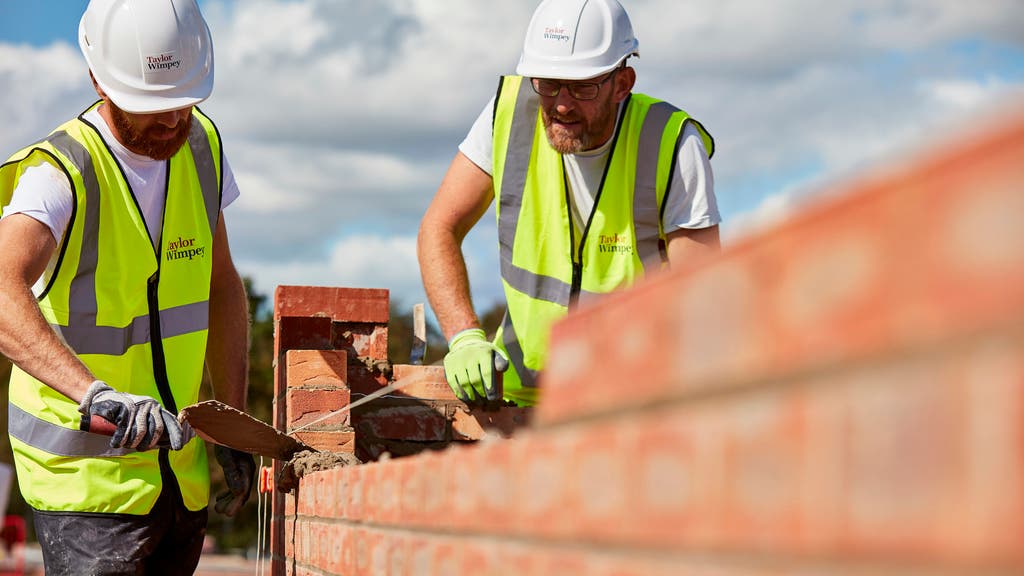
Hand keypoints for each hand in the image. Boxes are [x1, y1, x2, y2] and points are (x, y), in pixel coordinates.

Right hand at [78, 380, 194, 449]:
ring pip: (139, 431)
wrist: (103, 398)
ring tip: (125, 444)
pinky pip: (124, 430)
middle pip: (156, 430)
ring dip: (131, 442)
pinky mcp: (123, 407)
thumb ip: (152, 428)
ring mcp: (137, 405)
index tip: (177, 447)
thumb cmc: (124, 413)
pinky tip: (115, 443)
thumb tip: (165, 444)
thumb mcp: (141, 418)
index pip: (170, 421)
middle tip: (137, 447)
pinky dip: (119, 440)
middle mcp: (150, 405)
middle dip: (147, 443)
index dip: (175, 435)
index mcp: (156, 408)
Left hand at [214, 445, 254, 516]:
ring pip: (238, 489)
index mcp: (246, 469)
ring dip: (229, 500)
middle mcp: (246, 470)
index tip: (228, 515)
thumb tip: (239, 492)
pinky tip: (219, 498)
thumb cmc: (226, 440)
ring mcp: (242, 469)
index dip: (236, 504)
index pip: (244, 491)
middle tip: (219, 512)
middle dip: (231, 504)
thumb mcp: (226, 457)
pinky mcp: (236, 467)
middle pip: (242, 492)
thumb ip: (232, 474)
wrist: (226, 425)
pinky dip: (227, 493)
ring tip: (217, 507)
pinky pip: (234, 484)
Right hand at [443, 328, 508, 403]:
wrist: (465, 342)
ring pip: (463, 382)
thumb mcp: (495, 353)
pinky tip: (466, 398)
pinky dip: (460, 392)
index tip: (493, 397)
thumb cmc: (484, 353)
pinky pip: (453, 382)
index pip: (486, 372)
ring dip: (471, 395)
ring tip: (476, 401)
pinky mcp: (449, 364)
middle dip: (481, 393)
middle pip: (475, 379)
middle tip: (485, 402)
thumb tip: (501, 369)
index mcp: (483, 352)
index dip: (490, 387)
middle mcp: (469, 354)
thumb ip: (502, 361)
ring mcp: (457, 359)